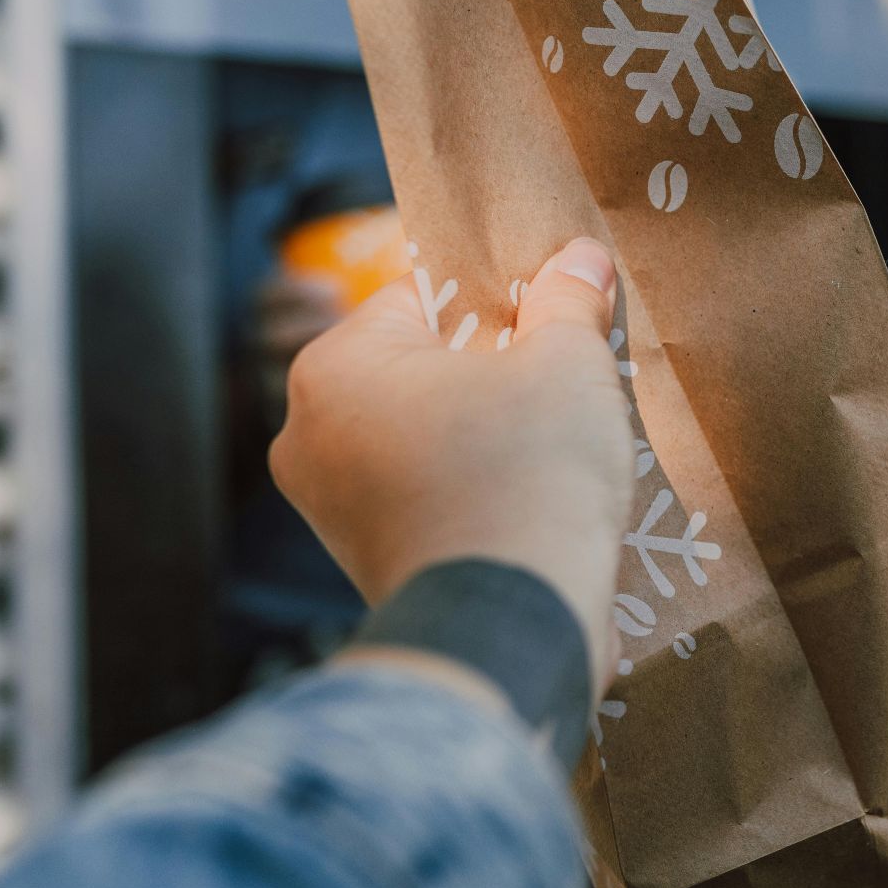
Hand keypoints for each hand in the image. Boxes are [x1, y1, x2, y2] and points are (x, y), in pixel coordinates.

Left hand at [270, 238, 631, 691]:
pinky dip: (473, 489)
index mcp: (335, 366)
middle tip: (562, 381)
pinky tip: (531, 497)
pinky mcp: (366, 563)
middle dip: (493, 370)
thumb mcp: (567, 363)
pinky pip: (425, 496)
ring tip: (553, 446)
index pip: (427, 295)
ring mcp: (330, 508)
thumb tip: (578, 258)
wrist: (511, 629)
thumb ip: (568, 299)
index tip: (554, 317)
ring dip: (486, 433)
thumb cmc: (527, 477)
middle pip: (423, 368)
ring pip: (425, 435)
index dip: (503, 299)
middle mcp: (308, 434)